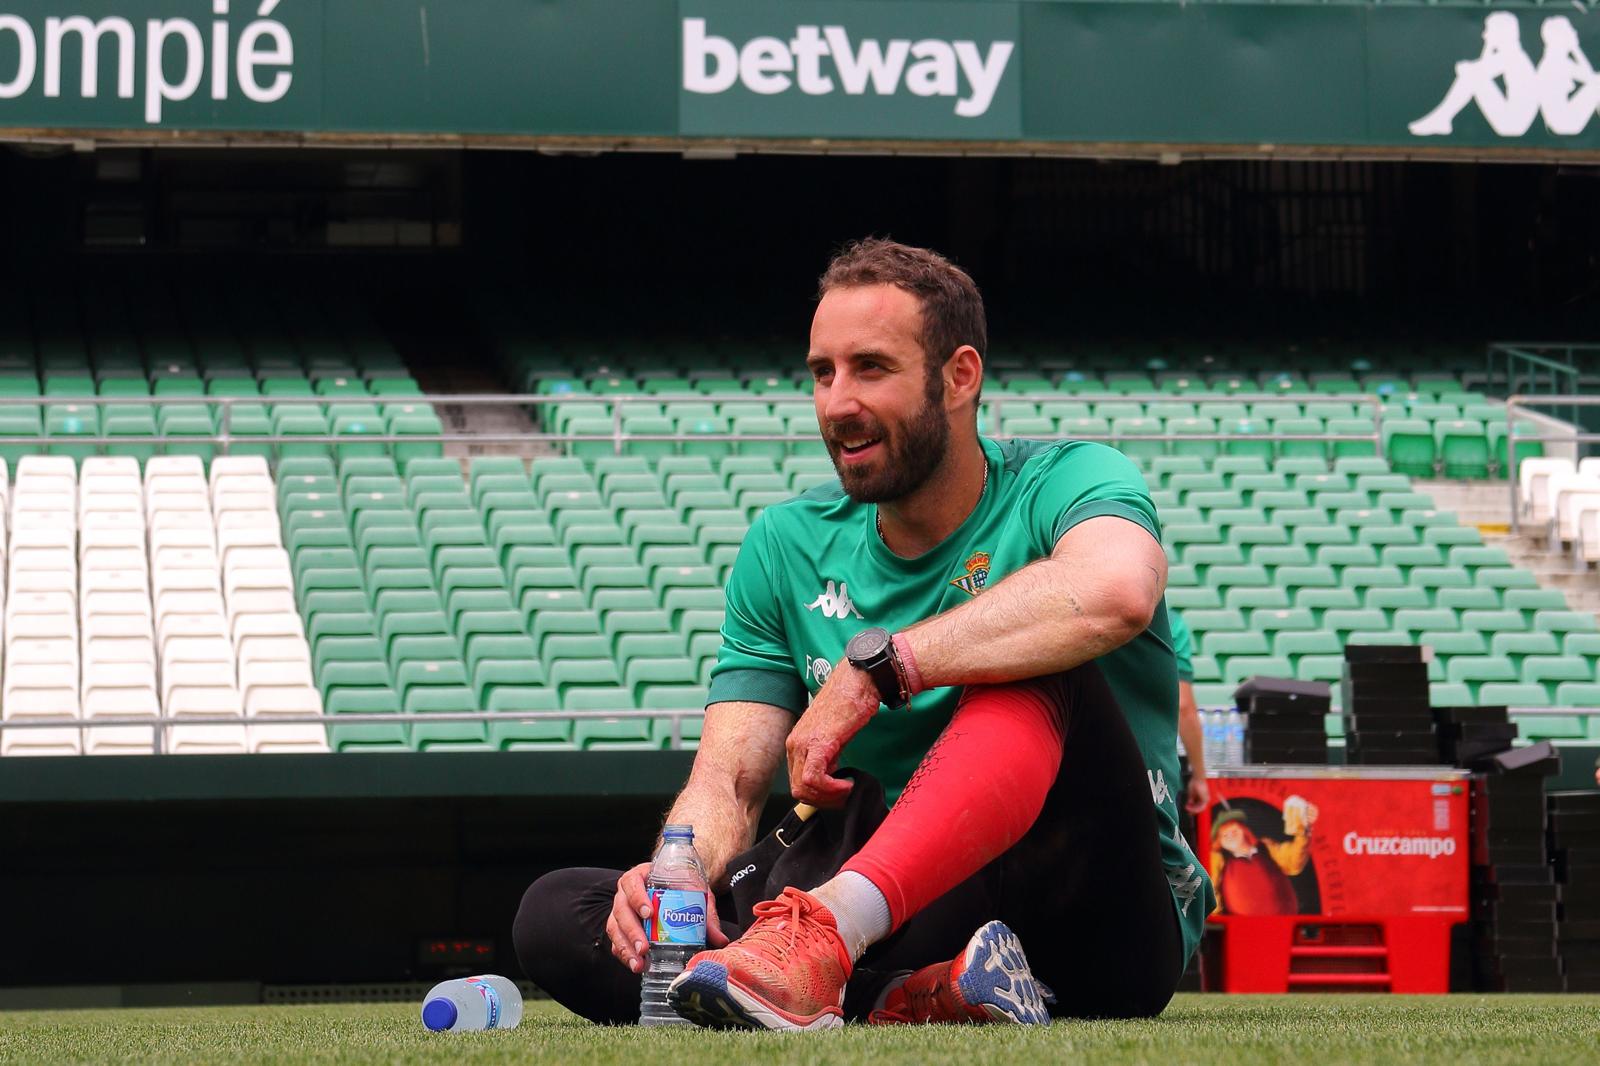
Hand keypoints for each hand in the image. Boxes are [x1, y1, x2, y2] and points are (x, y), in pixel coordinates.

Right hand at [605, 862, 729, 973]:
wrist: (675, 885)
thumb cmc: (681, 885)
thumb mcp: (695, 892)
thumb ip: (706, 914)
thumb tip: (720, 939)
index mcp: (640, 877)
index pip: (632, 883)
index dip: (637, 898)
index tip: (649, 914)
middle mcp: (625, 894)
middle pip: (621, 911)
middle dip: (632, 931)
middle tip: (644, 948)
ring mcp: (620, 912)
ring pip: (615, 929)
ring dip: (626, 947)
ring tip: (639, 963)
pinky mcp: (620, 929)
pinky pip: (616, 942)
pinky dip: (624, 955)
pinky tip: (636, 965)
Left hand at [785, 661, 879, 807]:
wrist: (858, 682)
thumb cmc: (850, 704)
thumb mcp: (834, 736)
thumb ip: (827, 757)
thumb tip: (831, 778)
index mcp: (797, 742)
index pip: (797, 782)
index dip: (818, 795)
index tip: (837, 793)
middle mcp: (795, 744)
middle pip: (798, 789)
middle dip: (822, 800)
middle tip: (843, 797)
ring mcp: (804, 744)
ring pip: (803, 788)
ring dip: (828, 797)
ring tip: (847, 789)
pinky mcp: (819, 743)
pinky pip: (814, 779)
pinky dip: (832, 789)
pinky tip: (847, 783)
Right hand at [1184, 774, 1208, 814]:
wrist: (1197, 778)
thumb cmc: (1194, 783)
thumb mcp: (1191, 792)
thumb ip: (1191, 799)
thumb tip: (1189, 804)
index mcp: (1202, 797)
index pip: (1198, 806)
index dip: (1193, 809)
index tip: (1188, 810)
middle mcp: (1205, 799)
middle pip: (1199, 808)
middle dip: (1192, 810)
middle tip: (1187, 810)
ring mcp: (1206, 799)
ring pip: (1200, 809)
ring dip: (1193, 810)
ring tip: (1186, 808)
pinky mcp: (1205, 799)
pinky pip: (1200, 807)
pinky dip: (1194, 808)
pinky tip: (1189, 807)